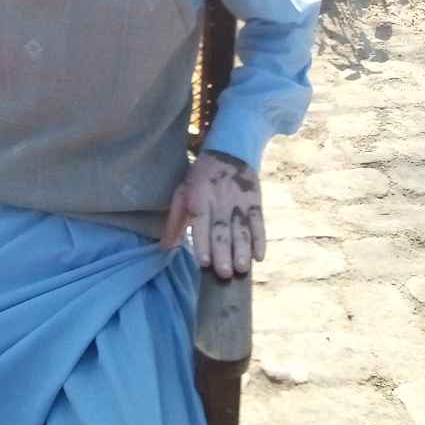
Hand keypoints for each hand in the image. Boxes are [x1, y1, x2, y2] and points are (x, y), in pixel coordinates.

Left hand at [160, 149, 264, 277]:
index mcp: (199, 198)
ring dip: (243, 250)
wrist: (229, 151)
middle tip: (225, 273)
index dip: (203, 242)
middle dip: (223, 252)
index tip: (204, 262)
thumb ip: (175, 222)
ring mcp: (239, 201)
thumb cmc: (200, 178)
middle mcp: (220, 201)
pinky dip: (260, 240)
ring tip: (242, 269)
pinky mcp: (255, 202)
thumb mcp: (182, 193)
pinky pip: (259, 222)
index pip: (201, 222)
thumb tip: (164, 248)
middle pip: (222, 229)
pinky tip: (259, 257)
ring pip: (242, 228)